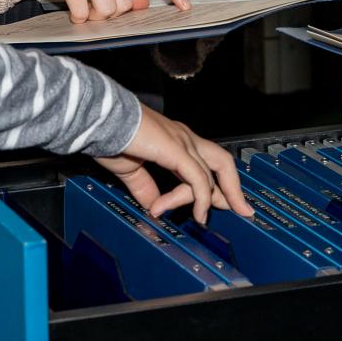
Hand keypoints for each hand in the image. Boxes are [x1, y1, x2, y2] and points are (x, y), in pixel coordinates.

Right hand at [0, 0, 189, 22]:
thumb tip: (143, 4)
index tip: (186, 6)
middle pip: (126, 4)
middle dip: (112, 13)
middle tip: (95, 3)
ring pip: (107, 11)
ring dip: (94, 17)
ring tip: (83, 4)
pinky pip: (83, 14)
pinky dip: (77, 18)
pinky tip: (71, 8)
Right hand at [95, 105, 253, 223]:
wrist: (100, 121)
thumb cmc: (110, 137)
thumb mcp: (132, 169)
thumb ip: (146, 188)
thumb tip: (154, 206)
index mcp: (174, 139)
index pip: (206, 163)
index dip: (216, 186)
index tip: (222, 205)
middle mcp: (183, 137)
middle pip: (222, 161)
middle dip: (233, 188)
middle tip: (242, 210)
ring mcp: (182, 141)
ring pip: (210, 173)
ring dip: (208, 200)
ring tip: (203, 219)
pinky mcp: (175, 149)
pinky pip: (197, 178)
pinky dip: (201, 198)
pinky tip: (198, 213)